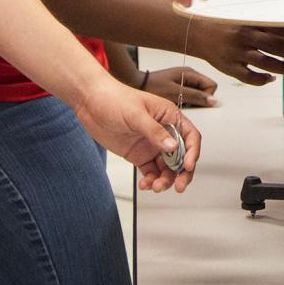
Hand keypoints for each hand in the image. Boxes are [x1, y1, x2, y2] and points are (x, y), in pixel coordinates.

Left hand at [72, 78, 200, 192]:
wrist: (91, 103)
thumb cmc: (114, 98)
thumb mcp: (136, 114)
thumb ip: (155, 132)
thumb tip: (172, 147)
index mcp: (169, 116)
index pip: (190, 136)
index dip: (192, 152)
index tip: (188, 166)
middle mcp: (164, 132)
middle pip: (181, 156)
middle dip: (182, 173)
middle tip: (178, 186)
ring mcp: (152, 145)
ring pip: (167, 168)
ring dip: (165, 179)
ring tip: (155, 186)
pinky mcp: (139, 155)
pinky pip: (151, 171)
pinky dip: (150, 180)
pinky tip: (145, 184)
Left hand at [141, 65, 217, 107]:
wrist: (136, 85)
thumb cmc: (152, 85)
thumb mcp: (175, 92)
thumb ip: (195, 96)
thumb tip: (213, 101)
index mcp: (190, 73)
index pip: (211, 86)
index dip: (207, 98)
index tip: (196, 105)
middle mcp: (189, 76)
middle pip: (205, 92)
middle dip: (198, 102)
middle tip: (185, 105)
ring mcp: (184, 82)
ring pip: (197, 97)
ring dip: (191, 104)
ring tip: (178, 104)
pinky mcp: (178, 89)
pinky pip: (189, 99)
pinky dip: (185, 104)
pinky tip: (175, 105)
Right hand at [192, 19, 283, 84]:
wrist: (196, 32)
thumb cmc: (221, 23)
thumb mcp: (240, 14)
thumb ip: (259, 18)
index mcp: (249, 21)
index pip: (278, 28)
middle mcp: (244, 36)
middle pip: (276, 46)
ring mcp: (236, 53)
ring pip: (266, 63)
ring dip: (283, 67)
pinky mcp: (229, 67)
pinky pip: (249, 77)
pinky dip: (262, 80)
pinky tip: (270, 79)